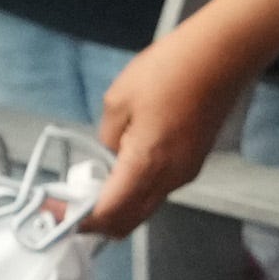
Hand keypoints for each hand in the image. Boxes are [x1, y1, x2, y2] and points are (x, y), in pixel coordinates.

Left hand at [82, 22, 249, 234]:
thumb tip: (111, 156)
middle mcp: (169, 179)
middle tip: (72, 203)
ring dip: (118, 206)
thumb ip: (107, 138)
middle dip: (98, 222)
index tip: (57, 213)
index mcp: (146, 165)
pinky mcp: (193, 164)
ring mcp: (185, 174)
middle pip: (129, 222)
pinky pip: (159, 190)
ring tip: (94, 183)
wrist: (221, 57)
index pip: (109, 213)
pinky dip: (136, 191)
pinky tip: (124, 168)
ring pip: (145, 209)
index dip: (80, 220)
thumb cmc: (169, 71)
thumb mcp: (118, 100)